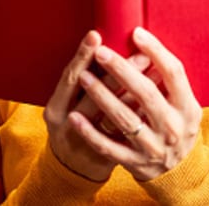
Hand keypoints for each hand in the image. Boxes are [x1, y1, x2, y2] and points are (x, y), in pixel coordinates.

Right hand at [43, 30, 148, 181]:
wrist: (72, 172)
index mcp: (54, 109)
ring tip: (152, 67)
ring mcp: (88, 145)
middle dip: (118, 71)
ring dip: (135, 89)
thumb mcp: (66, 104)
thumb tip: (104, 46)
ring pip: (114, 116)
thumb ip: (81, 79)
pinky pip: (127, 133)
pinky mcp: (107, 158)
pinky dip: (141, 112)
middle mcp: (67, 127)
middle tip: (139, 51)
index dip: (82, 56)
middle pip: (94, 96)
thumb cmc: (72, 125)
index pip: (69, 78)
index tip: (96, 35)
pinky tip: (154, 96)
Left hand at [67, 27, 202, 181]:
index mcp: (187, 107)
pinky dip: (91, 132)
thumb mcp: (183, 105)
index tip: (136, 33)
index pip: (173, 73)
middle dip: (121, 70)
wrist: (178, 173)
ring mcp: (153, 147)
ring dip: (101, 95)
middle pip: (145, 93)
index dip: (156, 51)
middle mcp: (172, 127)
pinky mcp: (135, 163)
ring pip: (124, 118)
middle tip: (101, 52)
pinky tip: (75, 117)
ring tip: (83, 76)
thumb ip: (169, 81)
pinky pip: (109, 147)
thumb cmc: (176, 126)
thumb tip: (146, 45)